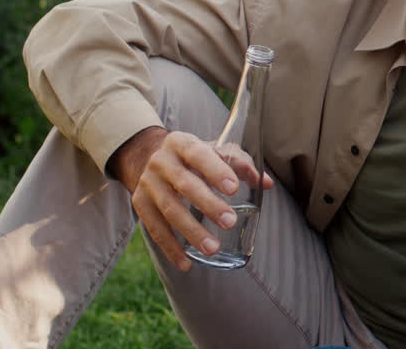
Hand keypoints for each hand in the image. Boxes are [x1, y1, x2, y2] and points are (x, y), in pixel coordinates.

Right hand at [115, 128, 273, 270]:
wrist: (148, 156)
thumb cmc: (194, 156)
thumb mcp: (214, 150)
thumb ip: (241, 164)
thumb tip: (265, 184)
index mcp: (182, 143)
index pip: (199, 154)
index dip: (215, 170)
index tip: (234, 188)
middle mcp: (161, 162)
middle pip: (185, 184)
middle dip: (208, 205)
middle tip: (229, 222)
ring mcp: (148, 183)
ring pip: (169, 209)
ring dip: (191, 231)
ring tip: (212, 249)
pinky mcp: (140, 204)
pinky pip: (155, 229)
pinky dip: (170, 247)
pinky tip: (186, 263)